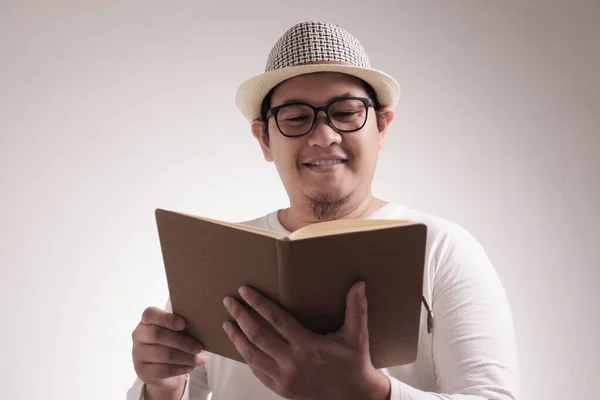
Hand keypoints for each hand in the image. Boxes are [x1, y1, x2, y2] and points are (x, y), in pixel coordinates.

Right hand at [131, 306, 206, 396]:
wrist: (159, 368)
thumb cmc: (171, 342)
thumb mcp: (174, 331)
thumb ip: (181, 327)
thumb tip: (201, 329)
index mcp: (146, 321)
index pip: (150, 314)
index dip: (166, 318)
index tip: (183, 324)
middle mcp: (139, 336)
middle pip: (158, 335)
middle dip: (182, 341)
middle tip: (199, 347)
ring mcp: (138, 354)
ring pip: (164, 354)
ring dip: (185, 357)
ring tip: (200, 359)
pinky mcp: (142, 371)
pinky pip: (164, 370)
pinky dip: (181, 368)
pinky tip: (191, 366)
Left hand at [222, 281, 389, 399]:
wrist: (355, 398)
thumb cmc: (354, 364)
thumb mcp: (357, 336)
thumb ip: (356, 308)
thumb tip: (359, 283)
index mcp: (307, 345)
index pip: (276, 319)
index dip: (258, 303)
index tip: (244, 290)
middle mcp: (292, 361)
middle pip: (257, 335)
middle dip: (240, 316)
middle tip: (228, 301)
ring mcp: (284, 378)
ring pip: (252, 355)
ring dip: (237, 338)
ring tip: (227, 323)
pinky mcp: (281, 389)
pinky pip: (257, 372)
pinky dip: (246, 358)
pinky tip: (241, 347)